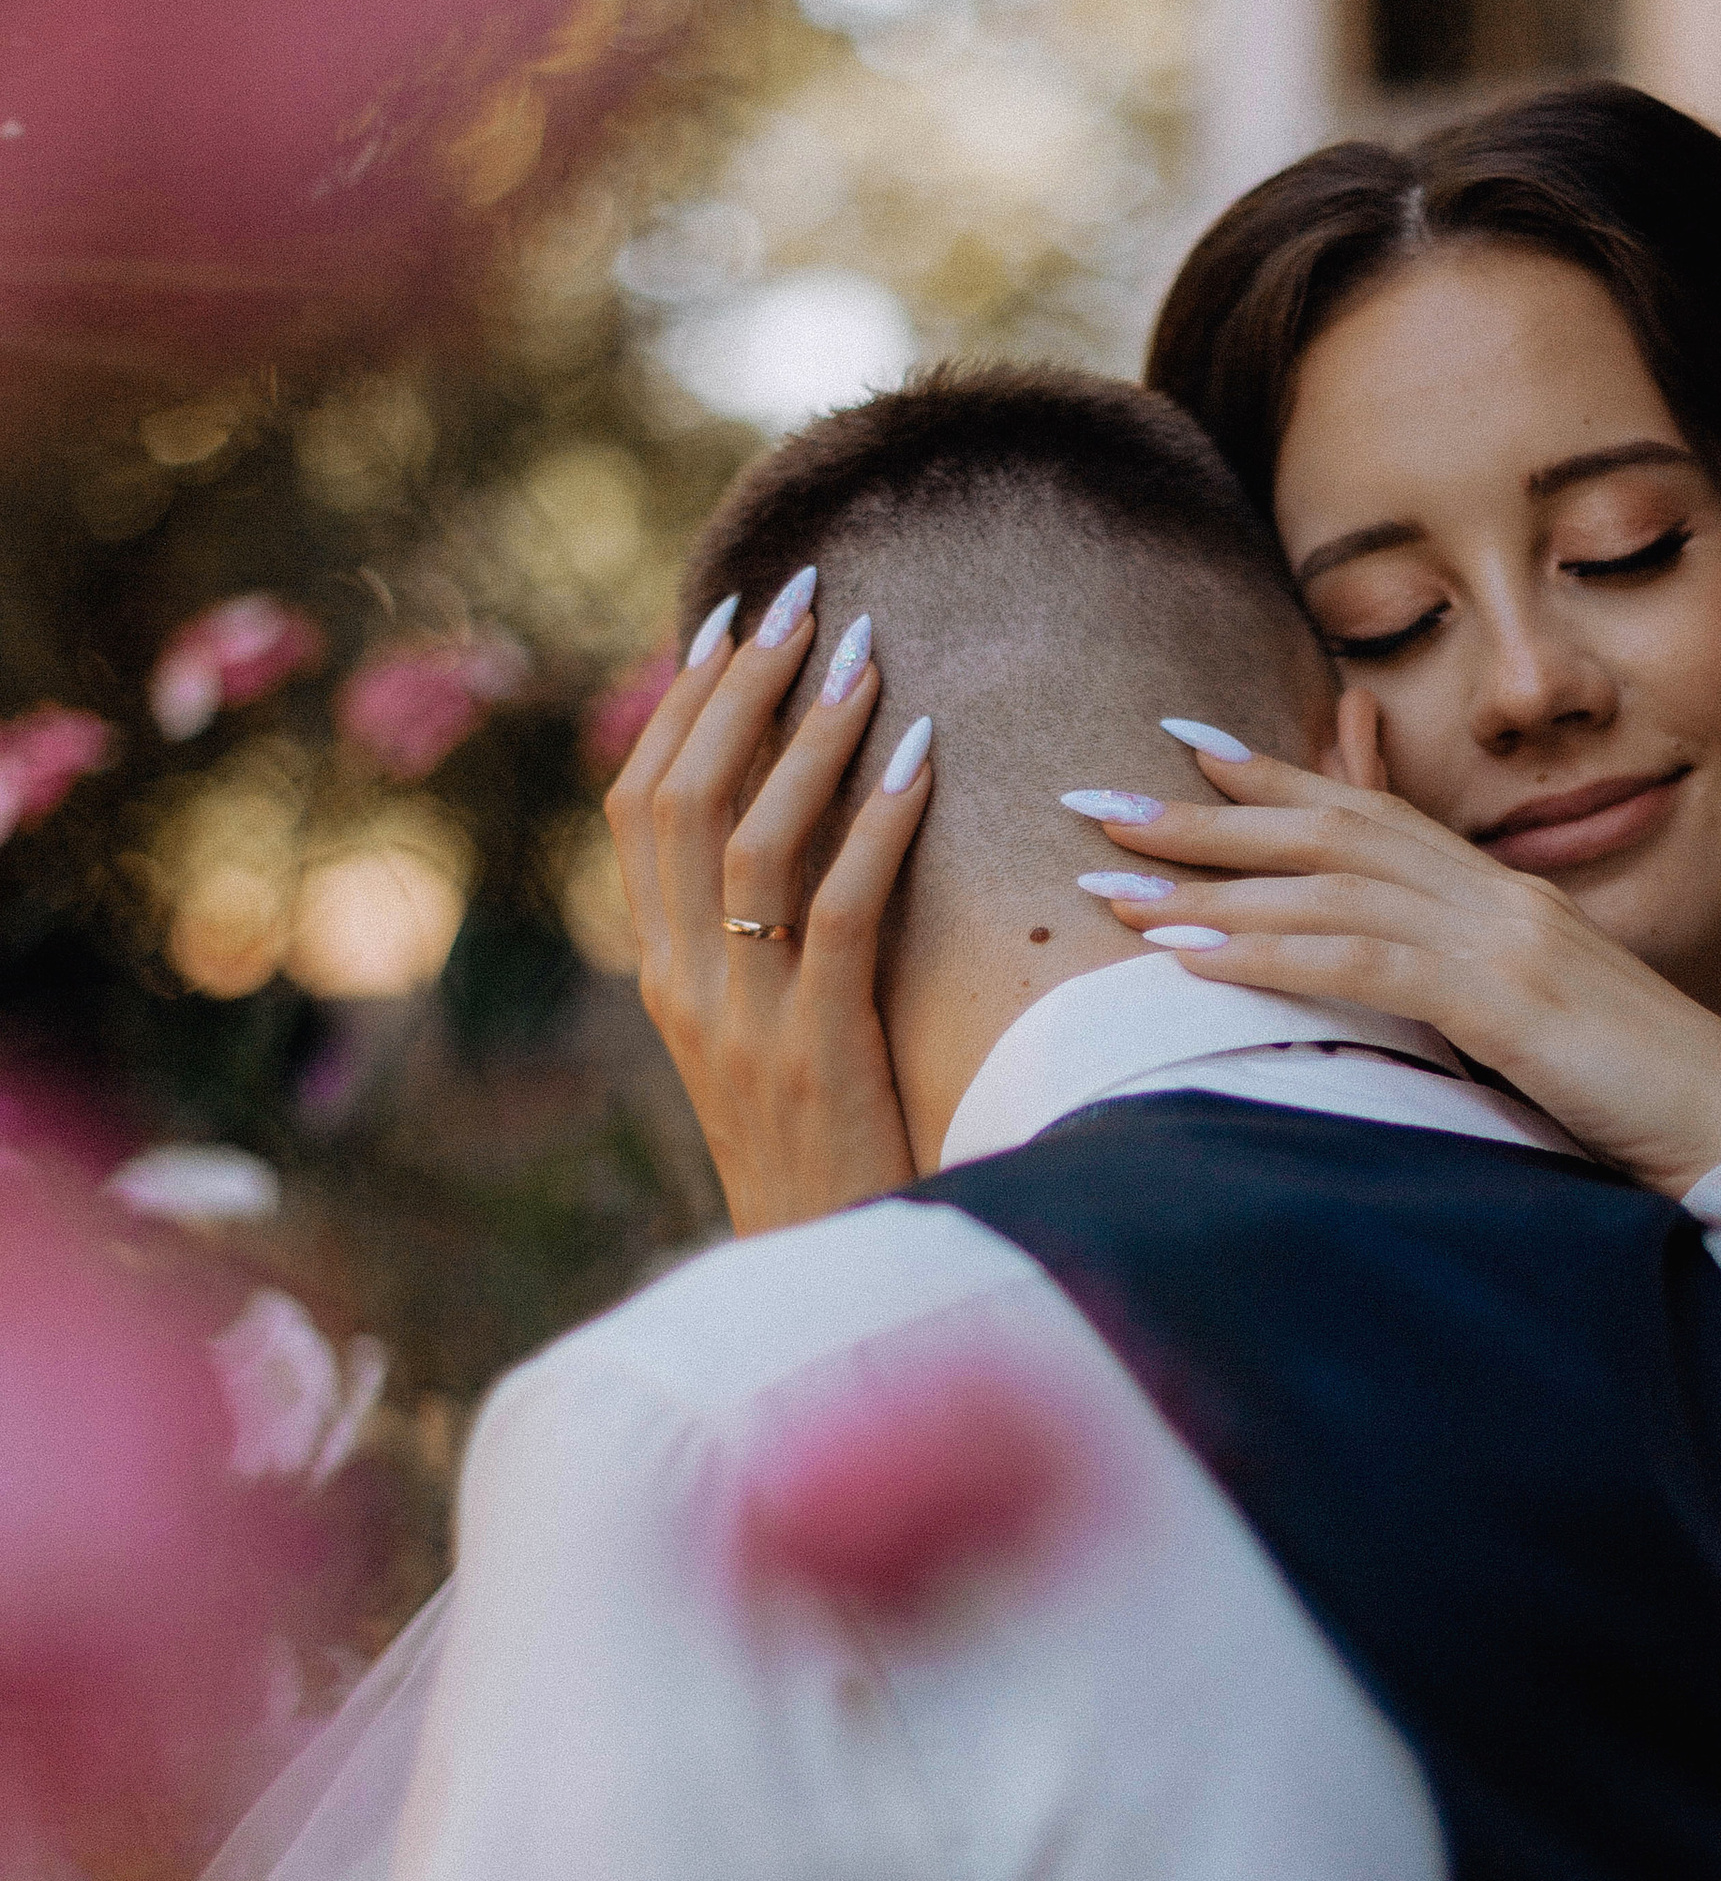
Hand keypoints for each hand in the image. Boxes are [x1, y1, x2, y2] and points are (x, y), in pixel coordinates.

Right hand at [606, 604, 933, 1235]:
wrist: (821, 1281)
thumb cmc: (820, 1152)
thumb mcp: (766, 1037)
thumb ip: (759, 941)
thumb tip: (797, 824)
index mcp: (660, 972)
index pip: (640, 805)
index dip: (680, 704)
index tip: (728, 619)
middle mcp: (681, 983)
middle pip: (681, 798)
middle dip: (742, 687)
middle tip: (803, 599)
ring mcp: (741, 1019)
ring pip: (751, 840)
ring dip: (810, 736)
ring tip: (866, 655)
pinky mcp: (815, 1051)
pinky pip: (838, 912)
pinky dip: (877, 825)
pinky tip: (921, 759)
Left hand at [1073, 714, 1720, 1198]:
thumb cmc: (1641, 1095)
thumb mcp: (1538, 1019)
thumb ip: (1458, 977)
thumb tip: (1383, 975)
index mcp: (1500, 892)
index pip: (1369, 810)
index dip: (1273, 774)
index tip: (1180, 750)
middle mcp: (1495, 892)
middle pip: (1327, 830)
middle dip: (1205, 817)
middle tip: (1098, 805)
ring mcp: (1503, 938)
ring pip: (1329, 888)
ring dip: (1210, 887)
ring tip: (1113, 888)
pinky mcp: (1507, 1000)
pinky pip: (1365, 963)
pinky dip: (1270, 954)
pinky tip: (1192, 957)